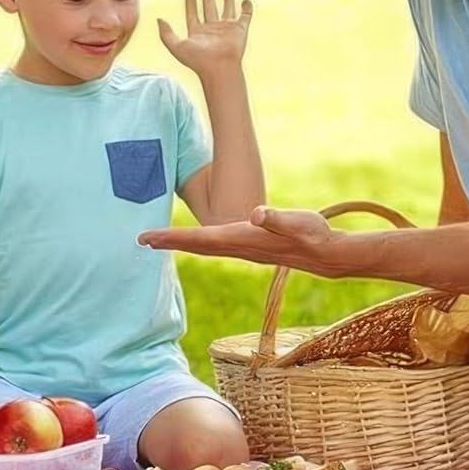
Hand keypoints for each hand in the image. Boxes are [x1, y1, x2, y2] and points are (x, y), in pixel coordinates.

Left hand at [139, 205, 348, 277]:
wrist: (328, 256)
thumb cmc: (313, 236)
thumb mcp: (298, 223)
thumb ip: (277, 218)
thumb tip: (258, 213)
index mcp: (242, 239)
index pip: (200, 238)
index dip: (173, 238)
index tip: (147, 238)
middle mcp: (238, 247)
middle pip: (196, 245)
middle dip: (168, 242)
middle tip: (140, 240)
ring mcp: (243, 249)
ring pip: (205, 246)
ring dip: (181, 243)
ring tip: (158, 239)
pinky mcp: (250, 247)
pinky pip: (216, 245)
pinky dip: (198, 242)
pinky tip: (194, 240)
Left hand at [158, 0, 252, 77]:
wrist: (219, 68)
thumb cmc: (198, 60)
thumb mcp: (176, 47)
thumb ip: (166, 34)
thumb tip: (158, 19)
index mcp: (197, 32)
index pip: (193, 15)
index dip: (190, 4)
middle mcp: (212, 29)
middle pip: (209, 7)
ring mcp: (227, 29)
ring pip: (227, 9)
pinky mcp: (240, 30)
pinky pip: (245, 16)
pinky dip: (247, 8)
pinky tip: (246, 1)